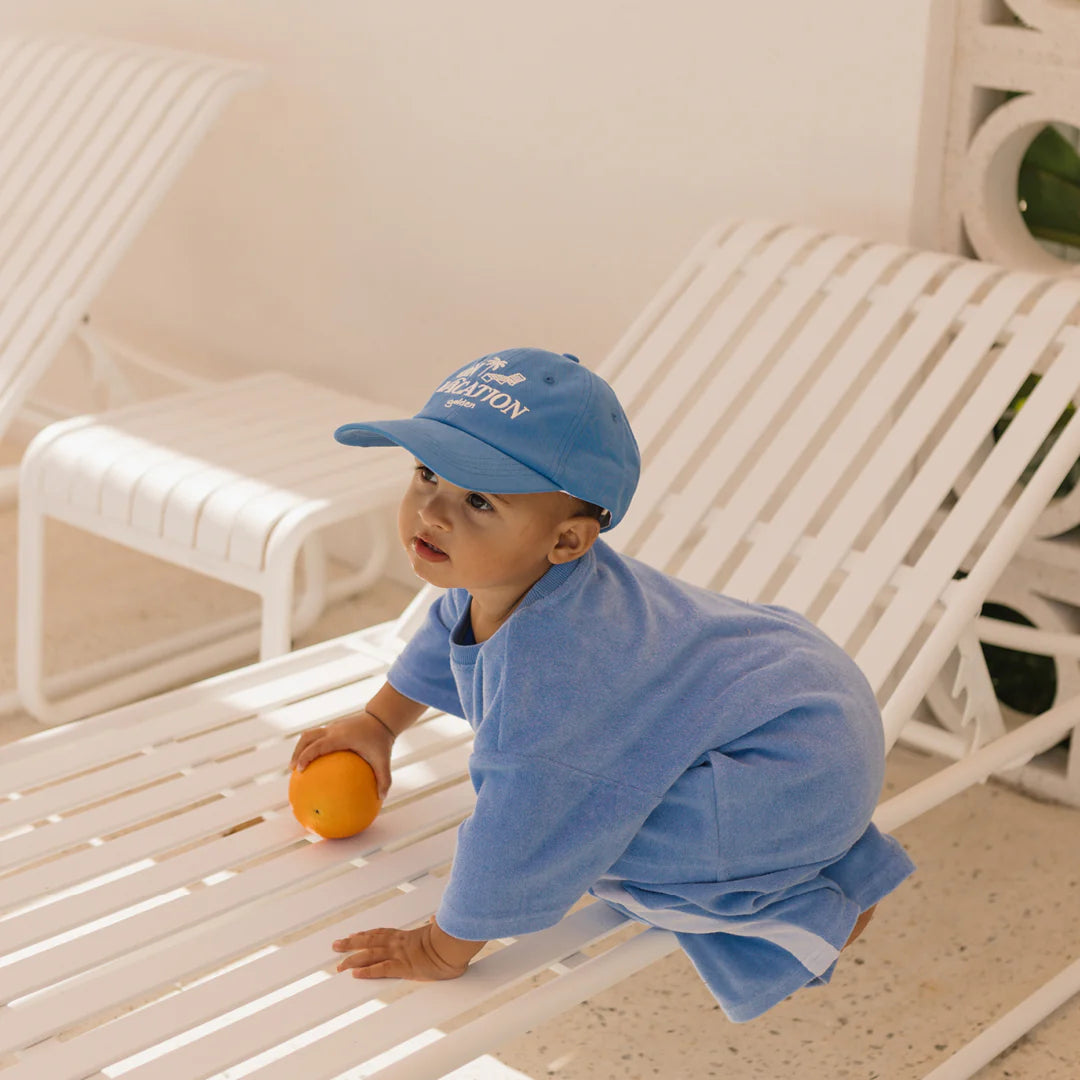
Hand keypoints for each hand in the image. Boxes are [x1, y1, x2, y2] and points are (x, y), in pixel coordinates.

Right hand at [290, 713, 394, 799]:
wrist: (382, 718)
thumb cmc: (382, 740)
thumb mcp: (384, 760)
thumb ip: (384, 778)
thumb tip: (382, 798)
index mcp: (342, 737)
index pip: (318, 745)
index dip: (306, 755)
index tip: (298, 769)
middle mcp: (334, 729)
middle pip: (307, 737)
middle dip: (297, 752)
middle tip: (292, 769)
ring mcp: (333, 727)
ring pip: (310, 735)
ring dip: (300, 748)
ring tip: (296, 765)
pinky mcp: (334, 727)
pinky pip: (318, 737)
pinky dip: (311, 747)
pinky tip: (314, 763)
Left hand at [332, 917, 484, 980]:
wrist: (455, 944)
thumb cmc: (450, 938)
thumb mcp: (439, 931)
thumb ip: (433, 925)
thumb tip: (434, 918)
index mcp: (406, 936)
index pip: (381, 933)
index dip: (365, 935)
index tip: (354, 936)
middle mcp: (399, 943)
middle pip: (369, 942)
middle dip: (350, 944)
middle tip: (335, 946)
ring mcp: (400, 954)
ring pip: (370, 955)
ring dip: (352, 959)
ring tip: (338, 965)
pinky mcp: (404, 967)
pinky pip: (381, 969)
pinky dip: (367, 972)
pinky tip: (355, 975)